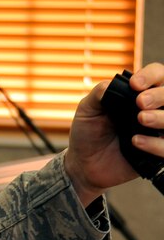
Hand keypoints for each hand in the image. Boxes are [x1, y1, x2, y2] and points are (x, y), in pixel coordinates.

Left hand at [65, 62, 163, 204]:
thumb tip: (114, 83)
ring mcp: (158, 132)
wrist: (84, 164)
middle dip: (159, 95)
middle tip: (140, 102)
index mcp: (140, 95)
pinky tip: (136, 141)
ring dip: (161, 117)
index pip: (158, 75)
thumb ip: (99, 93)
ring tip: (141, 119)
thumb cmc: (88, 133)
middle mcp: (154, 110)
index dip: (151, 75)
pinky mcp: (158, 153)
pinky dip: (155, 144)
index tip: (134, 85)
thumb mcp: (88, 110)